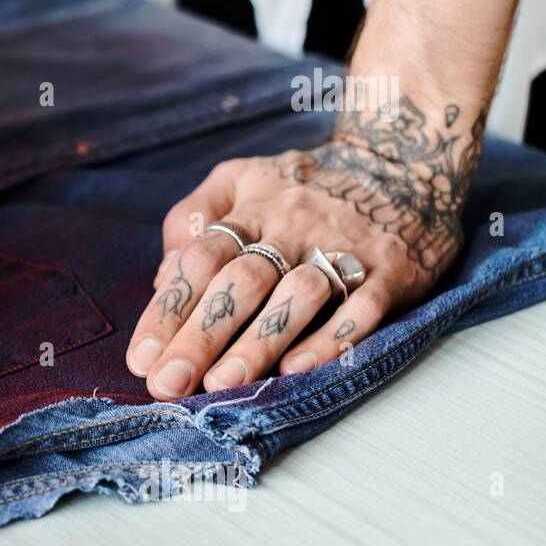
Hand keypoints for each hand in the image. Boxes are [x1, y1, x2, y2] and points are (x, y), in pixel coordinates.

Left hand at [124, 100, 480, 399]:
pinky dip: (331, 339)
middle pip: (241, 282)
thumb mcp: (241, 176)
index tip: (140, 358)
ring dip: (257, 343)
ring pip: (298, 296)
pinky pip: (363, 308)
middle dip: (200, 336)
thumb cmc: (304, 184)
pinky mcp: (393, 270)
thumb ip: (195, 214)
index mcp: (252, 208)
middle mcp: (294, 226)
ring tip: (221, 385)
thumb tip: (165, 276)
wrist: (405, 159)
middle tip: (169, 382)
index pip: (200, 259)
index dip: (168, 309)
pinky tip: (296, 369)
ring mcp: (346, 247)